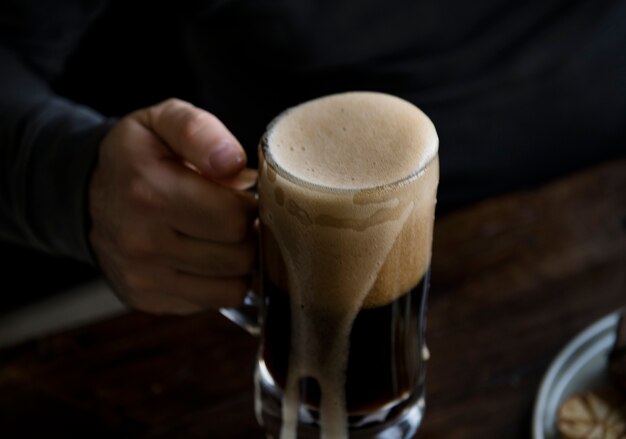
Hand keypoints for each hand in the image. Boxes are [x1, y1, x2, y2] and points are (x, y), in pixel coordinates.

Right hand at [89, 98, 257, 314]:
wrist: (87, 195)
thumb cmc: (137, 156)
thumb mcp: (163, 121)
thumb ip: (201, 133)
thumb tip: (234, 164)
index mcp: (148, 193)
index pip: (233, 219)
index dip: (247, 205)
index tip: (237, 195)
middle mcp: (142, 243)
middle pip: (239, 256)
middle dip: (246, 234)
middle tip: (231, 217)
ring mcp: (143, 278)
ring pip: (233, 288)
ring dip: (238, 263)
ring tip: (219, 237)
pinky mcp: (148, 300)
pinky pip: (213, 303)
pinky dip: (219, 283)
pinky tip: (203, 257)